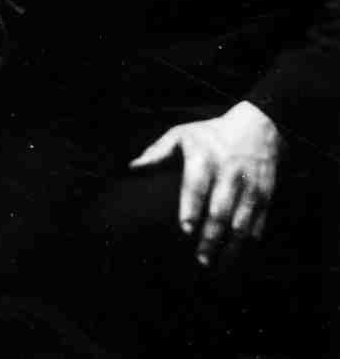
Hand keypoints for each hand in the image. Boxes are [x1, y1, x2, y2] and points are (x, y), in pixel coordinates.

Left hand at [130, 101, 283, 266]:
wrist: (257, 129)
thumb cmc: (209, 135)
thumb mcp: (182, 135)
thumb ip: (157, 153)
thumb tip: (132, 168)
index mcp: (205, 156)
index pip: (198, 183)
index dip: (192, 206)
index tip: (186, 228)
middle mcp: (229, 172)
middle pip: (220, 210)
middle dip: (211, 237)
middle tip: (200, 259)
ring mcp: (250, 186)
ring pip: (242, 223)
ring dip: (231, 247)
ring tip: (218, 268)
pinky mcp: (265, 197)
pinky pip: (258, 225)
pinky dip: (248, 245)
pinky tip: (237, 260)